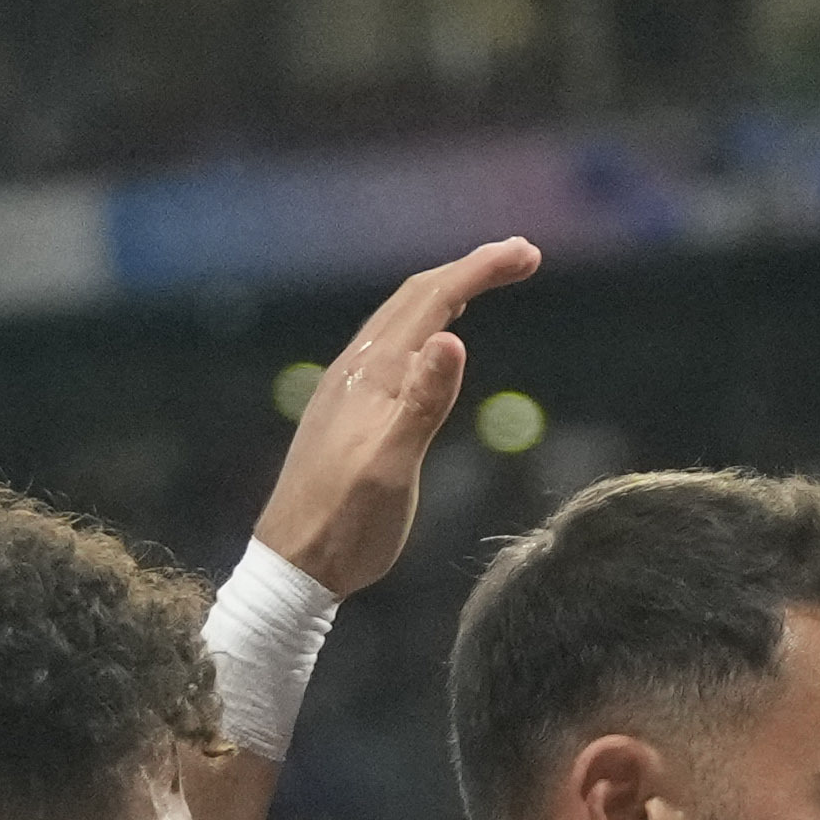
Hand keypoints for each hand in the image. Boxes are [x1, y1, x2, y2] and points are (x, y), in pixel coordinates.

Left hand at [253, 239, 539, 599]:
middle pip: (415, 297)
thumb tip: (453, 339)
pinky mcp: (345, 411)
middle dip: (469, 269)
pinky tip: (431, 343)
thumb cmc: (345, 527)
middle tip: (522, 256)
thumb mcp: (392, 470)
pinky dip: (422, 325)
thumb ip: (422, 405)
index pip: (432, 301)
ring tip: (483, 282)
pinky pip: (389, 346)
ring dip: (445, 293)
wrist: (291, 565)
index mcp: (372, 376)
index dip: (480, 270)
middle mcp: (355, 370)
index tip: (527, 253)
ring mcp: (346, 388)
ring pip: (399, 319)